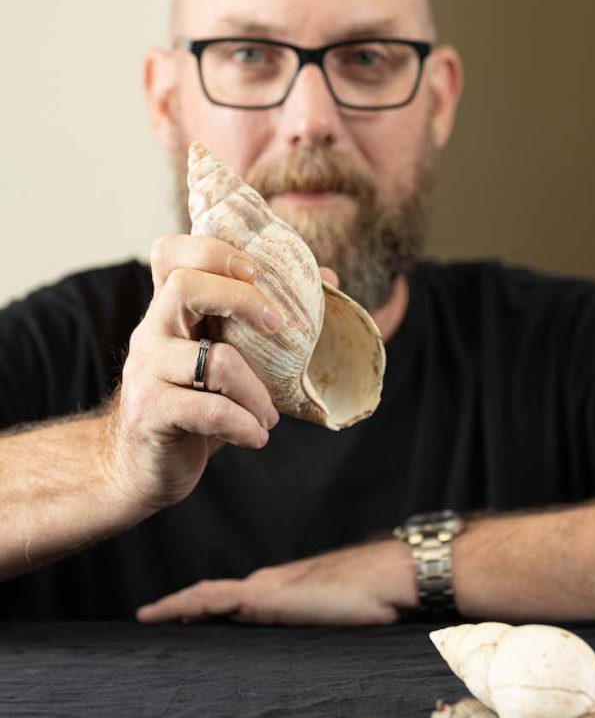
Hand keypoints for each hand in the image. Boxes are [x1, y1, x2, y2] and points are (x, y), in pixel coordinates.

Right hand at [106, 233, 338, 511]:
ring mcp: (146, 370)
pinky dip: (246, 425)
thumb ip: (265, 319)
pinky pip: (211, 411)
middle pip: (185, 286)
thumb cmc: (196, 404)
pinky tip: (256, 436)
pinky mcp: (151, 411)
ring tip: (269, 415)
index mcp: (169, 310)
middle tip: (277, 327)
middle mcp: (151, 331)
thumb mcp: (229, 357)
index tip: (255, 270)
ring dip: (258, 391)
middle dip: (242, 299)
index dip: (212, 250)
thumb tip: (328, 275)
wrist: (144, 467)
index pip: (170, 253)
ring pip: (214, 360)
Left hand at [136, 539, 418, 625]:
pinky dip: (187, 604)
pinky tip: (167, 613)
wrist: (388, 574)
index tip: (180, 615)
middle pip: (213, 595)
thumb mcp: (334, 615)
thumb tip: (303, 634)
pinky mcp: (267, 596)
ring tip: (149, 617)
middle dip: (183, 605)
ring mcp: (266, 587)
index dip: (205, 605)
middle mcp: (268, 583)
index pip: (233, 598)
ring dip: (178, 605)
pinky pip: (215, 599)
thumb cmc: (372, 597)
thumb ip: (313, 618)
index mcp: (282, 589)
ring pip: (208, 595)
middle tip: (153, 616)